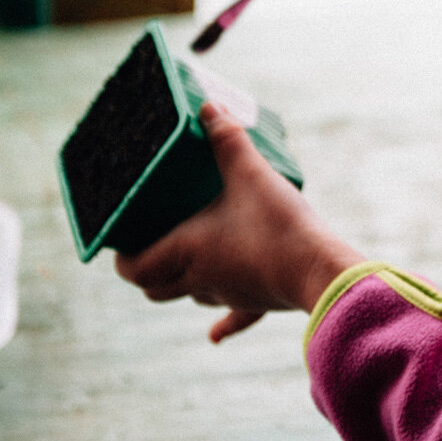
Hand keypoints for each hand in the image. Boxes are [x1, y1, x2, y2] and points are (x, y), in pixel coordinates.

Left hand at [114, 103, 363, 342]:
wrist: (320, 270)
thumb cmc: (278, 225)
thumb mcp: (251, 174)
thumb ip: (228, 139)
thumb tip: (208, 106)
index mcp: (188, 251)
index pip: (134, 269)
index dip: (122, 258)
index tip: (120, 241)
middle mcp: (202, 279)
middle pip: (155, 288)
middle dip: (147, 269)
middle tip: (149, 242)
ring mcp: (230, 295)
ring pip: (192, 296)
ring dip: (182, 283)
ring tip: (186, 263)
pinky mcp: (258, 302)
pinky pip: (234, 317)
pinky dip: (221, 322)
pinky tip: (213, 334)